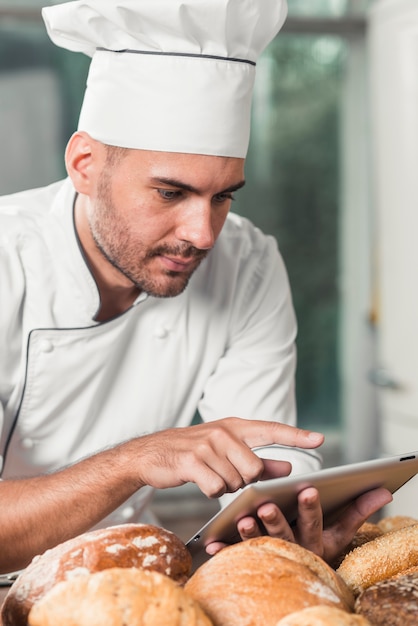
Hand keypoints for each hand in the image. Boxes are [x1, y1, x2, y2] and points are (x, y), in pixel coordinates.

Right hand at [133, 417, 323, 496]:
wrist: (152, 454)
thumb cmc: (194, 453)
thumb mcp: (227, 452)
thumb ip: (260, 461)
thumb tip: (290, 468)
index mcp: (235, 427)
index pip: (271, 430)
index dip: (297, 436)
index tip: (320, 440)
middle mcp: (224, 433)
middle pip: (255, 469)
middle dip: (244, 481)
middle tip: (226, 474)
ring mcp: (207, 446)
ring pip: (235, 482)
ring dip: (225, 487)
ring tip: (209, 475)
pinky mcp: (192, 461)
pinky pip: (216, 488)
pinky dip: (211, 492)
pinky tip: (200, 481)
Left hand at [205, 486, 392, 563]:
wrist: (302, 575)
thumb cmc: (320, 540)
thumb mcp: (341, 530)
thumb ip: (359, 509)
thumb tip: (384, 490)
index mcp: (315, 538)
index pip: (314, 521)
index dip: (310, 508)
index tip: (306, 489)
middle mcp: (294, 549)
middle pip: (285, 535)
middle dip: (276, 520)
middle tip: (265, 505)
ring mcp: (272, 556)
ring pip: (260, 545)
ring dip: (250, 534)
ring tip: (241, 519)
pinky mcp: (251, 562)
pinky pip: (236, 558)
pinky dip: (224, 550)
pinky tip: (212, 542)